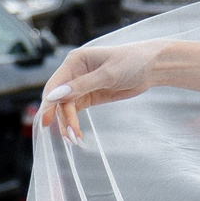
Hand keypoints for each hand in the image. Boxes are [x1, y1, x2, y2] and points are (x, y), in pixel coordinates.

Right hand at [37, 44, 156, 136]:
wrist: (153, 67)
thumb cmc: (132, 61)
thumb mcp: (108, 74)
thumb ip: (82, 86)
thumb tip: (55, 96)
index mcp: (75, 61)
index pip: (55, 84)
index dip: (48, 103)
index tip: (46, 121)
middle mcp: (75, 73)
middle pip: (59, 99)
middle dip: (62, 117)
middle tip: (70, 136)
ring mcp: (81, 85)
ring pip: (66, 107)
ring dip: (68, 123)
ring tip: (75, 139)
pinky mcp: (90, 96)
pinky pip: (76, 110)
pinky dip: (75, 122)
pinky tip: (77, 134)